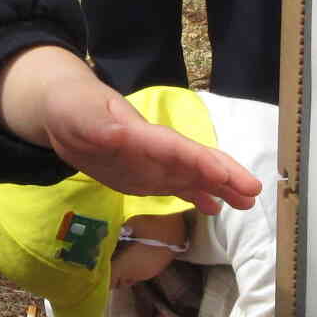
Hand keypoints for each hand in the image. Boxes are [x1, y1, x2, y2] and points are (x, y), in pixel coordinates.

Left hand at [28, 58, 261, 214]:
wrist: (63, 111)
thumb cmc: (75, 107)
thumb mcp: (83, 115)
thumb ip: (103, 127)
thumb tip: (120, 135)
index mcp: (144, 134)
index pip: (181, 150)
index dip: (205, 164)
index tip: (230, 178)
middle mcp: (156, 151)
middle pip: (197, 163)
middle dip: (225, 177)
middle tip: (254, 193)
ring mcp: (153, 165)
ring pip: (193, 177)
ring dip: (220, 188)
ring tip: (246, 204)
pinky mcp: (144, 177)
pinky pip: (177, 187)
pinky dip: (197, 196)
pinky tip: (214, 208)